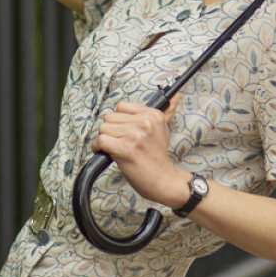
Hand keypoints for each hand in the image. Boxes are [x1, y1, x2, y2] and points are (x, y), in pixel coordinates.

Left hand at [91, 93, 187, 207]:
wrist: (164, 180)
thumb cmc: (159, 158)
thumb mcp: (164, 130)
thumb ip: (167, 111)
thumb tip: (176, 96)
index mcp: (153, 115)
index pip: (121, 107)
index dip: (119, 120)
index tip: (123, 130)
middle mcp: (145, 122)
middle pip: (110, 117)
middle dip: (111, 130)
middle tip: (120, 142)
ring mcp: (135, 135)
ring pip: (103, 128)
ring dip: (105, 140)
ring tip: (115, 148)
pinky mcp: (125, 148)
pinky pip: (101, 141)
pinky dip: (98, 148)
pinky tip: (107, 153)